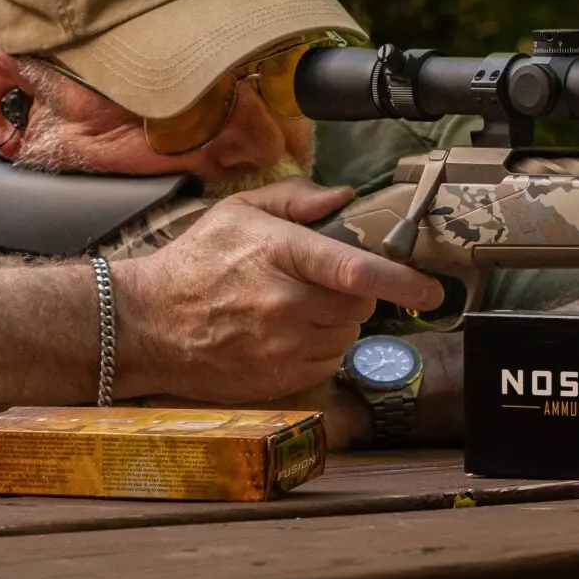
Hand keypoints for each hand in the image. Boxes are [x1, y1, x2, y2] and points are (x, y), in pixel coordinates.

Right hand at [107, 178, 444, 403]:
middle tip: (320, 281)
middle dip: (354, 291)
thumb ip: (296, 200)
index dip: (403, 280)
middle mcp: (285, 304)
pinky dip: (319, 347)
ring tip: (296, 306)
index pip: (358, 270)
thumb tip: (345, 198)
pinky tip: (286, 332)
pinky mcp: (278, 380)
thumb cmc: (195, 263)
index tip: (432, 288)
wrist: (146, 324)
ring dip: (337, 320)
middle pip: (359, 302)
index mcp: (280, 254)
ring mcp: (281, 347)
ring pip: (346, 334)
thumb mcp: (239, 212)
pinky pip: (325, 361)